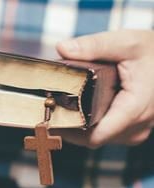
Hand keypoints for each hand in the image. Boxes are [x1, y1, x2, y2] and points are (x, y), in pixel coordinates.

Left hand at [56, 30, 153, 148]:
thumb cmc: (152, 52)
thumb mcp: (126, 42)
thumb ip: (94, 45)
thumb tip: (63, 48)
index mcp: (136, 108)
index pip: (97, 135)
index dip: (69, 130)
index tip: (50, 118)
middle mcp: (137, 126)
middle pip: (93, 138)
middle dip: (70, 126)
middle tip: (50, 109)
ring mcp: (135, 131)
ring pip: (97, 138)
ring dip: (78, 127)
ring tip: (61, 109)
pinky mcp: (130, 130)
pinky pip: (105, 134)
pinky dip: (89, 126)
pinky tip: (77, 112)